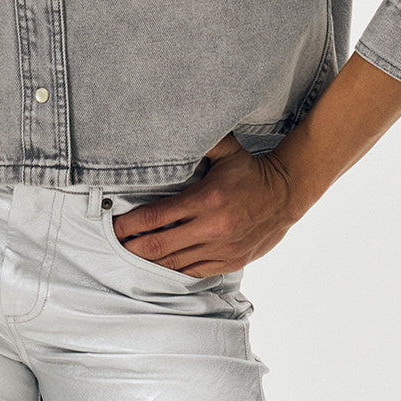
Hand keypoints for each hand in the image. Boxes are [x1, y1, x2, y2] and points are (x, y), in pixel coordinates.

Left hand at [110, 135, 297, 276]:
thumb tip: (171, 128)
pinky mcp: (229, 261)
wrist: (286, 195)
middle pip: (158, 245)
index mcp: (205, 199)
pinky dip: (173, 270)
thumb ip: (200, 141)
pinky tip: (159, 266)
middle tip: (113, 245)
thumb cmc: (250, 171)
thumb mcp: (226, 150)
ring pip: (173, 263)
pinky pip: (193, 272)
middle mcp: (211, 227)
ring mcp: (220, 248)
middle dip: (131, 247)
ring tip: (130, 256)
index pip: (155, 216)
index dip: (129, 224)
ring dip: (149, 261)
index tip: (113, 225)